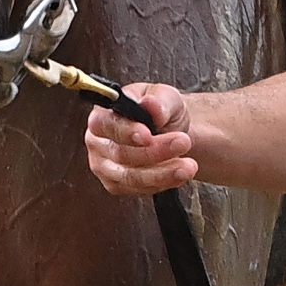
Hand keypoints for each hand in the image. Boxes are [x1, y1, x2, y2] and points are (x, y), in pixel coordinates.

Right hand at [85, 82, 200, 195]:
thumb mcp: (166, 96)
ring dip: (162, 173)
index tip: (148, 135)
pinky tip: (180, 174)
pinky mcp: (117, 185)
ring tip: (188, 166)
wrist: (170, 131)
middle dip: (155, 151)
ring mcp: (104, 167)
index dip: (126, 131)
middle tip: (183, 143)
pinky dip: (162, 182)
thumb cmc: (161, 110)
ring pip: (130, 177)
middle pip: (121, 153)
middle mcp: (98, 142)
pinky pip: (138, 189)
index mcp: (102, 114)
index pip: (105, 124)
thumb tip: (150, 104)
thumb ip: (159, 100)